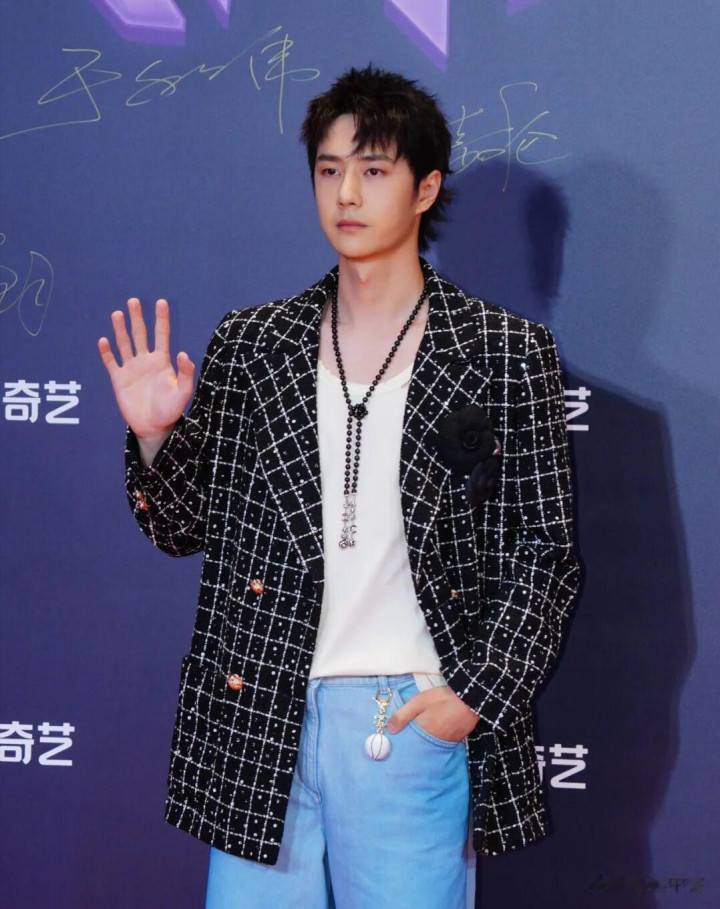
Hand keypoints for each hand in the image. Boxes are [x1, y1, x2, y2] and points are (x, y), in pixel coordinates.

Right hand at [98, 298, 194, 456]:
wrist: (154, 427)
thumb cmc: (171, 410)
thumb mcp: (183, 393)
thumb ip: (186, 374)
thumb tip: (183, 353)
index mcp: (162, 362)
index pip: (162, 335)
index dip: (162, 319)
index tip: (161, 302)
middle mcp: (146, 361)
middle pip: (141, 334)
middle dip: (137, 318)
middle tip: (133, 301)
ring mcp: (131, 369)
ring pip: (125, 344)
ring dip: (121, 329)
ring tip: (117, 313)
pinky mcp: (119, 380)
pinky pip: (111, 363)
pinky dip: (107, 352)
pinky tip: (104, 341)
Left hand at [385, 685, 479, 742]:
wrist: (471, 698)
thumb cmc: (442, 698)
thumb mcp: (419, 702)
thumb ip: (403, 715)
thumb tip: (389, 730)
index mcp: (423, 734)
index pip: (408, 744)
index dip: (401, 742)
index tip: (394, 741)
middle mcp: (434, 743)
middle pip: (419, 746)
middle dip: (412, 744)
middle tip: (404, 740)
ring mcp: (447, 742)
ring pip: (431, 745)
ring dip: (424, 742)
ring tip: (418, 736)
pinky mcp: (456, 740)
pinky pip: (442, 743)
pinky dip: (436, 740)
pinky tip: (433, 733)